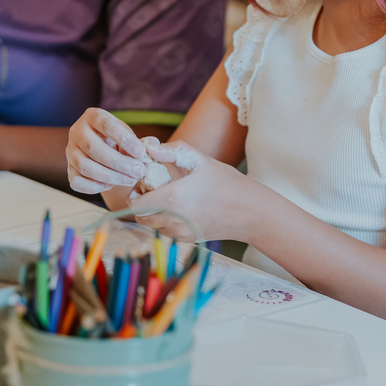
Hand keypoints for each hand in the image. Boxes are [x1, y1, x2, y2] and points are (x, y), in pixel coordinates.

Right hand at [66, 108, 147, 195]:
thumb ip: (142, 141)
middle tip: (139, 171)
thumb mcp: (130, 135)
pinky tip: (111, 185)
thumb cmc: (118, 140)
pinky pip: (77, 181)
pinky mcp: (69, 169)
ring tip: (130, 180)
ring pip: (85, 167)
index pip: (107, 125)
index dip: (125, 140)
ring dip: (111, 176)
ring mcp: (70, 151)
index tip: (141, 152)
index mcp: (93, 116)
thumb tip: (152, 145)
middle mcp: (77, 132)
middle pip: (94, 149)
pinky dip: (94, 186)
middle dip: (119, 163)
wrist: (104, 148)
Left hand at [132, 139, 259, 242]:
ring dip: (154, 212)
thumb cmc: (228, 183)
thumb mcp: (201, 161)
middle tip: (157, 188)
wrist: (251, 212)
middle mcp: (172, 219)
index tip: (147, 181)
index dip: (136, 191)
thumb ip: (173, 151)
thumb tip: (149, 146)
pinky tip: (184, 208)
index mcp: (172, 198)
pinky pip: (166, 231)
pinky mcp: (187, 239)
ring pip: (152, 224)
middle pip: (140, 215)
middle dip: (143, 202)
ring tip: (171, 197)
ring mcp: (179, 232)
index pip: (134, 202)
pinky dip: (167, 220)